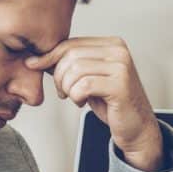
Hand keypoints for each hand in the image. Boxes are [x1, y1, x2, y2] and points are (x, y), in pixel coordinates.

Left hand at [26, 36, 163, 171]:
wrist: (136, 127)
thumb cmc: (111, 103)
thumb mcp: (89, 78)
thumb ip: (72, 64)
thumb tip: (39, 57)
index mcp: (112, 44)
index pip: (71, 43)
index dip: (49, 56)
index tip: (35, 65)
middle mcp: (119, 51)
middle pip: (70, 55)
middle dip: (58, 76)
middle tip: (62, 92)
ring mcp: (121, 67)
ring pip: (75, 70)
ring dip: (67, 88)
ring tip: (74, 97)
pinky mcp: (120, 85)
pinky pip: (83, 86)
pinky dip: (76, 96)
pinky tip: (82, 102)